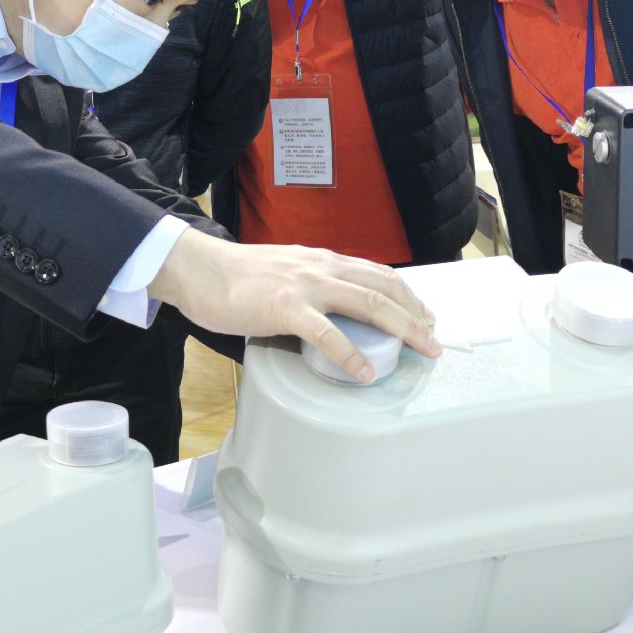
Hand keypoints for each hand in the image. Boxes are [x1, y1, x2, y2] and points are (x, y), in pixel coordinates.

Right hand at [147, 230, 440, 381]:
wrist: (198, 268)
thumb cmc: (233, 275)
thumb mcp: (283, 271)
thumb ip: (307, 286)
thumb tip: (325, 313)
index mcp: (321, 260)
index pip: (376, 274)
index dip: (406, 295)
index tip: (423, 315)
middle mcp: (321, 267)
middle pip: (383, 288)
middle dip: (416, 315)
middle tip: (434, 340)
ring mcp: (305, 286)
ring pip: (368, 304)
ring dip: (402, 330)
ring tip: (422, 352)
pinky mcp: (285, 307)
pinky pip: (327, 334)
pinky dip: (351, 355)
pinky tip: (365, 372)